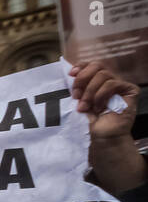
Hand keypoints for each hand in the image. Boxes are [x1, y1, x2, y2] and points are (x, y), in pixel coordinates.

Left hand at [71, 62, 146, 192]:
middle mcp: (110, 80)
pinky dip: (101, 95)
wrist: (101, 137)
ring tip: (84, 107)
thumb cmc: (89, 122)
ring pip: (103, 75)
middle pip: (97, 66)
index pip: (92, 64)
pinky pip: (112, 83)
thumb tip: (70, 72)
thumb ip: (77, 87)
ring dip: (90, 92)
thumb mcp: (78, 101)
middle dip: (82, 79)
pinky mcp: (130, 90)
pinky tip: (98, 108)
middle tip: (75, 95)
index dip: (82, 66)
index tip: (70, 74)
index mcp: (98, 81)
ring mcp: (121, 85)